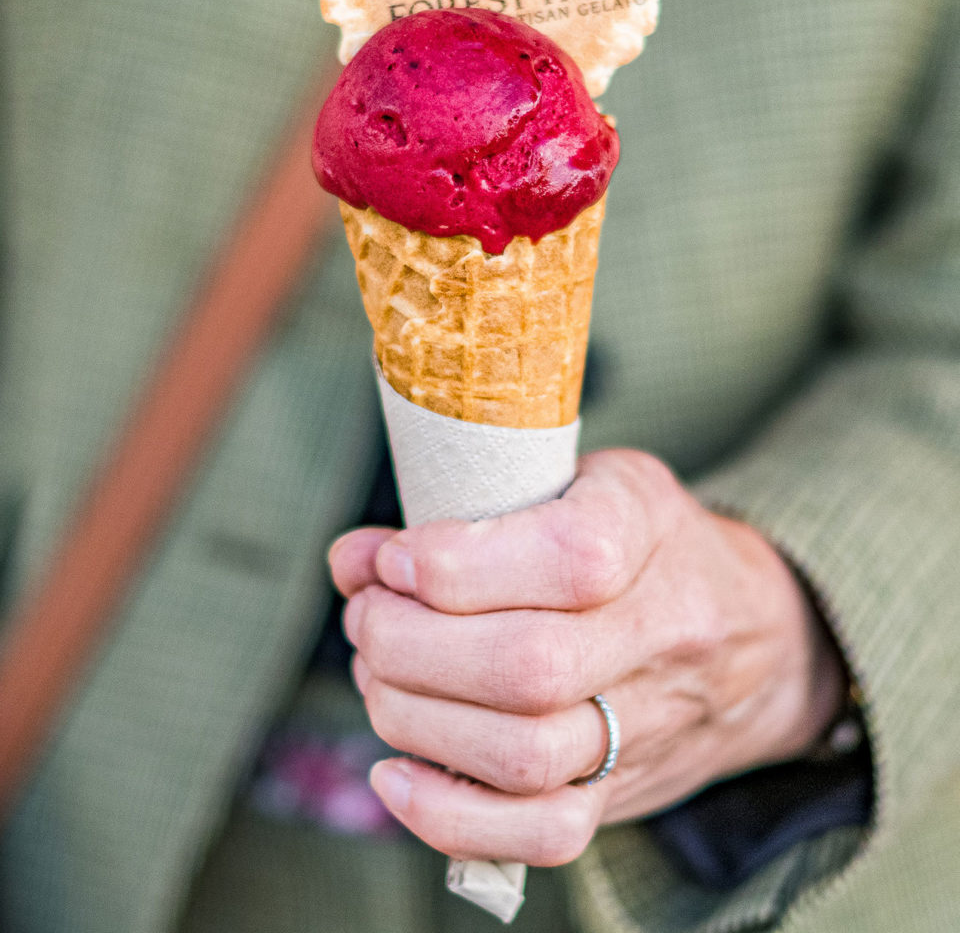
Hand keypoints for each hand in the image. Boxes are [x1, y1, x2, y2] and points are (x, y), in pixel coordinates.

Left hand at [329, 449, 845, 865]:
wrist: (759, 634)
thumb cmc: (644, 542)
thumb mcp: (578, 483)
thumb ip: (468, 509)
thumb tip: (355, 559)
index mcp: (647, 526)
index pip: (568, 559)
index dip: (457, 564)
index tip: (394, 559)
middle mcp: (659, 629)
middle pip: (529, 666)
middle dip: (409, 644)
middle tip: (368, 616)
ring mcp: (645, 723)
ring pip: (525, 754)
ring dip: (413, 716)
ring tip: (378, 674)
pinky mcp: (622, 791)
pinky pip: (543, 834)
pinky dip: (449, 815)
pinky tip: (395, 772)